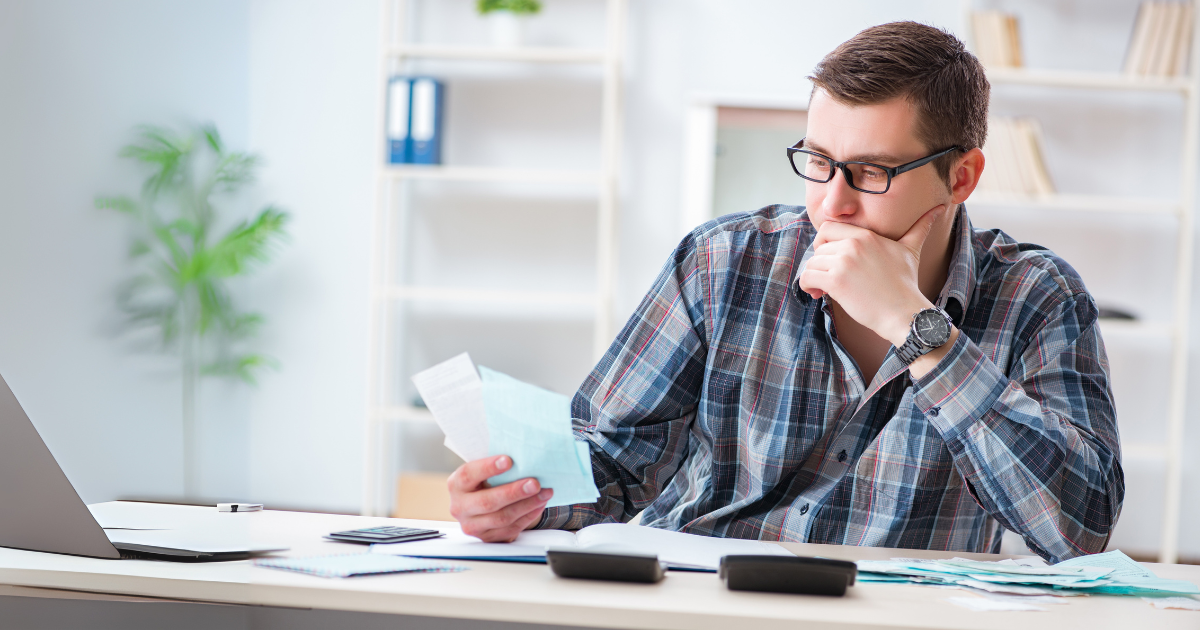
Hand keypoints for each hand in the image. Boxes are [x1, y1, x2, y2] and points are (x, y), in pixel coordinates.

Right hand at [447, 454, 553, 541]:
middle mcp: (460, 507)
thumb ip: (496, 464)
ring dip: (527, 505)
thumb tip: (523, 454)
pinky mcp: (487, 538)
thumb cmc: (486, 481)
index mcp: (456, 484)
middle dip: (513, 492)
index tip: (508, 460)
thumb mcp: (483, 471)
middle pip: (487, 502)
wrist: (480, 506)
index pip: (469, 475)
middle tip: (534, 483)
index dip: (488, 468)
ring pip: (501, 518)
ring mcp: (472, 525)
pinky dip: (528, 516)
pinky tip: (539, 504)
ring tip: (544, 493)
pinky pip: (511, 529)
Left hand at [799, 205, 946, 345]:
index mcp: (866, 236)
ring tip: (823, 290)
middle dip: (819, 263)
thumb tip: (939, 209)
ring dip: (813, 277)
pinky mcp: (836, 282)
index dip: (823, 244)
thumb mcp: (910, 250)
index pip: (827, 228)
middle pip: (818, 247)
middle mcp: (853, 245)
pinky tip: (818, 294)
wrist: (905, 313)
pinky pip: (807, 278)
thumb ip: (920, 228)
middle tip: (826, 277)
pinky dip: (807, 286)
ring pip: (811, 263)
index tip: (830, 259)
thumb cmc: (906, 284)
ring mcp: (844, 263)